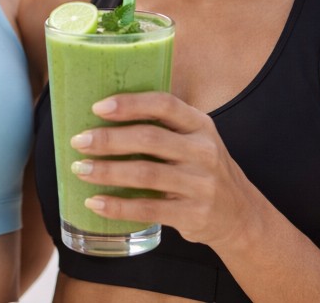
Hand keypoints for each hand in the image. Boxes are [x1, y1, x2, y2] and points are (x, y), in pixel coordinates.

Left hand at [69, 91, 256, 247]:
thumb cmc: (202, 169)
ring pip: (145, 174)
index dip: (130, 104)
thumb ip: (162, 127)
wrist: (240, 215)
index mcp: (200, 125)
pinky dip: (117, 206)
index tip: (98, 108)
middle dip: (108, 139)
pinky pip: (148, 209)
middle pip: (149, 139)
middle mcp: (203, 151)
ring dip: (107, 171)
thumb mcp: (194, 140)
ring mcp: (201, 184)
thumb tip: (102, 116)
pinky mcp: (193, 214)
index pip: (164, 104)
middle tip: (79, 141)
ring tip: (80, 169)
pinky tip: (95, 202)